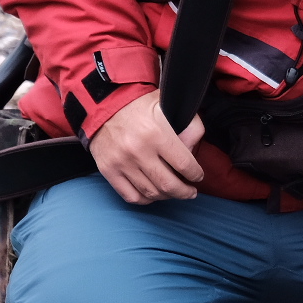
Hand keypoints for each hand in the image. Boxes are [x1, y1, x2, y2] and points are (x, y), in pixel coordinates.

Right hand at [89, 91, 205, 203]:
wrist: (104, 103)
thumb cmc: (140, 105)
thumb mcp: (170, 106)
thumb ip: (190, 127)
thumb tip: (194, 152)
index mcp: (157, 133)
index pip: (184, 165)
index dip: (195, 174)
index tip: (198, 176)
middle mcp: (138, 150)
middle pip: (169, 185)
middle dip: (185, 192)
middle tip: (191, 192)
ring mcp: (121, 162)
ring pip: (151, 193)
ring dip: (167, 196)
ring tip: (174, 192)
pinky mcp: (108, 170)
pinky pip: (131, 196)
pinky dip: (146, 199)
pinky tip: (154, 193)